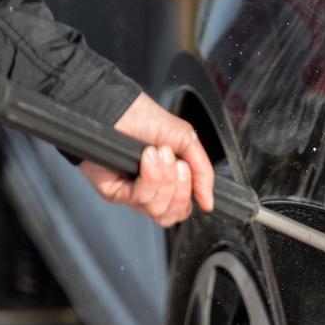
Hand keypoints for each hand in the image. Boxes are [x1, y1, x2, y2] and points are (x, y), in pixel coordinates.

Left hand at [79, 93, 215, 227]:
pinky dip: (150, 176)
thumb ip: (203, 172)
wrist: (119, 109)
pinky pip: (141, 198)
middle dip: (179, 187)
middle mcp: (149, 193)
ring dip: (164, 178)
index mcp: (167, 184)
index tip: (187, 171)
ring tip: (159, 153)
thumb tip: (208, 202)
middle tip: (176, 162)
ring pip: (158, 209)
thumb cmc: (146, 119)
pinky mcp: (116, 193)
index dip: (188, 197)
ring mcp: (133, 195)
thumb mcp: (187, 140)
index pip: (181, 210)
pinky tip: (147, 158)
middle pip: (172, 214)